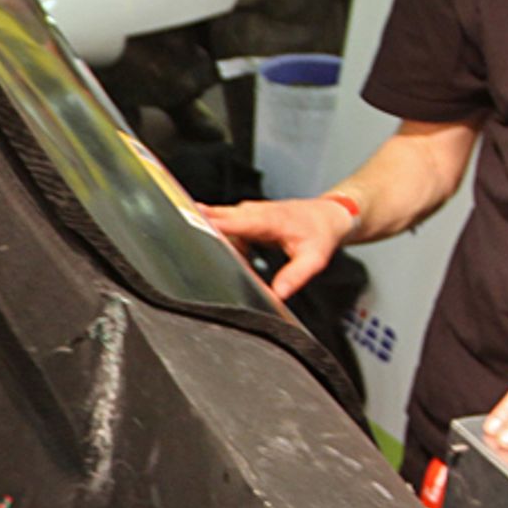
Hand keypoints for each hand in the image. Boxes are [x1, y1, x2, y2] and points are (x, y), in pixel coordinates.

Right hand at [201, 195, 355, 299]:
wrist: (329, 215)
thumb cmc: (321, 233)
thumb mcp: (314, 260)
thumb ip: (294, 277)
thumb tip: (276, 295)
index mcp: (268, 220)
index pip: (233, 220)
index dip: (210, 222)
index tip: (190, 224)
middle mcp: (255, 212)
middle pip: (218, 216)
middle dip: (198, 223)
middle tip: (178, 235)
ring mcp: (250, 212)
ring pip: (221, 221)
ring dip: (210, 233)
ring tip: (200, 250)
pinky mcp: (249, 217)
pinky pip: (228, 226)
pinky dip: (223, 238)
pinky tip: (227, 254)